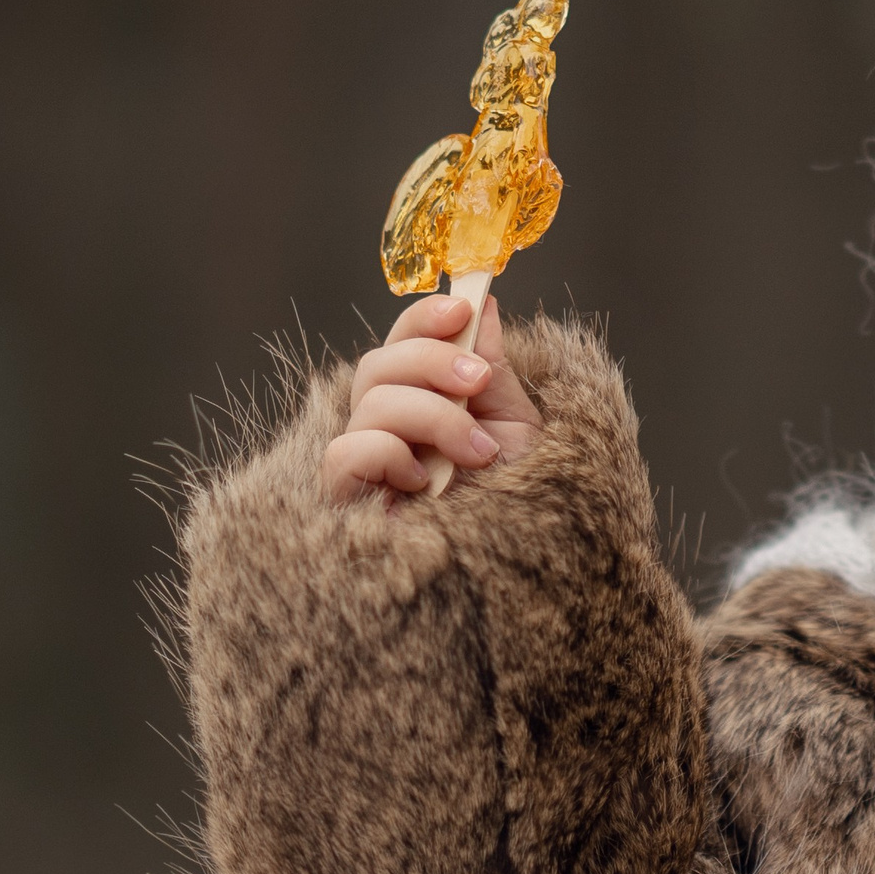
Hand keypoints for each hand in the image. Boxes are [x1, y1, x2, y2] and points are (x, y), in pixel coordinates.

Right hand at [321, 293, 543, 502]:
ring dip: (431, 416)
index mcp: (423, 408)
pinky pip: (345, 454)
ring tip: (478, 452)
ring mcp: (366, 471)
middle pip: (376, 366)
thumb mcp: (517, 429)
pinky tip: (426, 482)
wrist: (529, 570)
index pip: (400, 346)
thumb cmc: (521, 505)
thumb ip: (493, 369)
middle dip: (430, 362)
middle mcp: (387, 434)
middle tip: (477, 381)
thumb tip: (482, 303)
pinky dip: (388, 453)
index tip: (462, 308)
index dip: (423, 318)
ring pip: (369, 404)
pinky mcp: (349, 506)